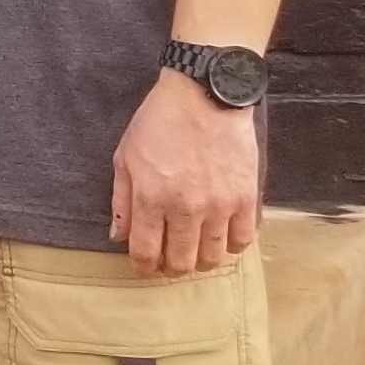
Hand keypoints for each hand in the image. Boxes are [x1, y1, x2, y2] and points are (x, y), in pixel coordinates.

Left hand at [109, 72, 260, 275]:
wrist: (204, 97)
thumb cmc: (159, 123)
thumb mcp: (125, 157)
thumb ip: (121, 201)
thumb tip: (118, 236)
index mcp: (151, 198)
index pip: (146, 252)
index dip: (144, 266)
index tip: (144, 266)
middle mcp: (186, 208)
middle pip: (181, 262)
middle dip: (171, 267)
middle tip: (170, 260)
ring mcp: (219, 206)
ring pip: (212, 257)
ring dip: (201, 260)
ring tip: (195, 251)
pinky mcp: (245, 198)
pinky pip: (242, 240)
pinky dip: (231, 246)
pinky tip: (221, 237)